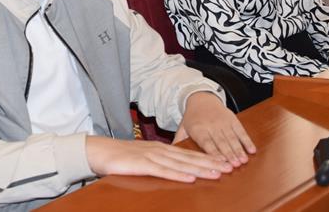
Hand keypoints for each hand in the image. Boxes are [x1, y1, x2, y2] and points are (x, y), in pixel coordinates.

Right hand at [86, 136, 231, 182]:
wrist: (99, 151)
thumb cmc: (120, 157)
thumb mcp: (143, 158)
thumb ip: (159, 163)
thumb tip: (176, 170)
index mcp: (160, 149)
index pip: (189, 155)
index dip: (208, 158)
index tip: (225, 162)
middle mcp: (159, 151)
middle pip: (189, 158)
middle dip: (210, 162)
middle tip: (230, 167)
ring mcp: (151, 157)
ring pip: (181, 164)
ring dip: (200, 168)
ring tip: (217, 173)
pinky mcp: (141, 164)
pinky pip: (163, 170)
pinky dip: (178, 174)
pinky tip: (190, 178)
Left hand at [174, 91, 255, 166]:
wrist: (202, 98)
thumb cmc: (192, 118)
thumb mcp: (183, 127)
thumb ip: (179, 140)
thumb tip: (170, 156)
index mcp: (198, 129)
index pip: (206, 143)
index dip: (214, 153)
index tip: (220, 163)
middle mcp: (211, 125)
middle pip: (221, 141)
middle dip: (229, 154)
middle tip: (235, 165)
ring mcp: (223, 122)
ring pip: (232, 137)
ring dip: (239, 149)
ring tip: (244, 160)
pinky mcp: (232, 119)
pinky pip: (241, 131)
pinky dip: (247, 140)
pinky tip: (252, 150)